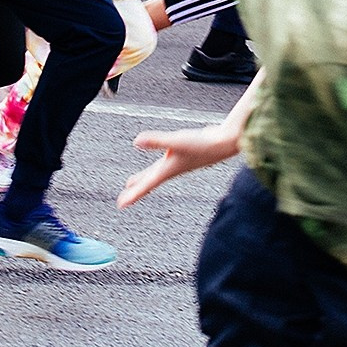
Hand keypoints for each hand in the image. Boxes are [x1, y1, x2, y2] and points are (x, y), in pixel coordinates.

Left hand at [117, 124, 240, 207]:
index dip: (133, 194)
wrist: (226, 144)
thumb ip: (156, 141)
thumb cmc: (204, 144)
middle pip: (149, 182)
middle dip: (136, 191)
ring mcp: (178, 163)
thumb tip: (136, 141)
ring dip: (143, 179)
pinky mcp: (183, 155)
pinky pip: (164, 165)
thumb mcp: (177, 141)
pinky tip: (159, 160)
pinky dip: (155, 168)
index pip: (147, 184)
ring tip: (131, 182)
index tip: (121, 205)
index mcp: (168, 170)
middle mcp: (172, 169)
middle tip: (123, 200)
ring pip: (156, 174)